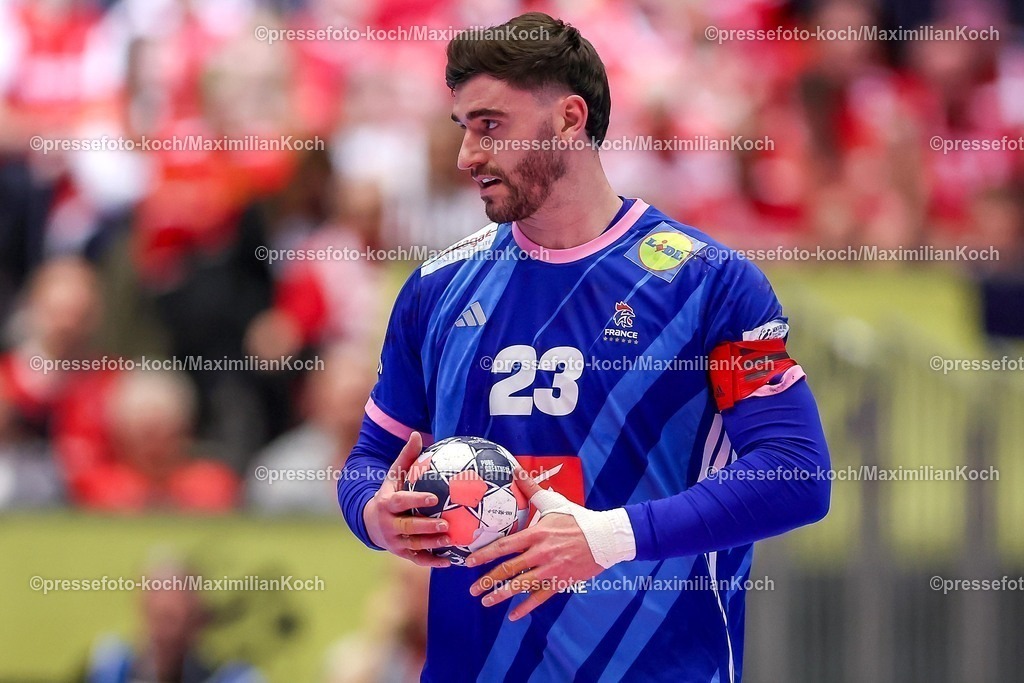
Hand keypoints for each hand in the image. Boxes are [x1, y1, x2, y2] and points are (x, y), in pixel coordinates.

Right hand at [363, 432, 451, 567]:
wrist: (370, 521)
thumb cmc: (390, 493)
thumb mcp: (394, 475)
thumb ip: (406, 457)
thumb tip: (416, 434)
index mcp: (387, 504)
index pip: (401, 502)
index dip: (416, 501)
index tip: (434, 498)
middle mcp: (388, 524)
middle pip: (408, 527)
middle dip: (426, 527)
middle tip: (446, 524)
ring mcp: (394, 541)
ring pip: (414, 545)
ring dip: (432, 544)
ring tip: (450, 540)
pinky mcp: (401, 554)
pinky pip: (418, 559)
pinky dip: (433, 561)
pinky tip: (450, 560)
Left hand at [466, 468, 602, 620]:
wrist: (606, 538)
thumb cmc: (578, 519)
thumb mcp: (554, 502)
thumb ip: (532, 489)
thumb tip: (516, 469)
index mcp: (537, 534)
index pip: (505, 546)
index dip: (485, 555)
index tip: (469, 562)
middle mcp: (541, 553)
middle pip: (509, 569)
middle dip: (488, 580)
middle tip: (472, 589)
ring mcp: (551, 569)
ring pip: (521, 585)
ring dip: (501, 595)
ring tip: (486, 602)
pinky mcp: (562, 581)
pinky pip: (540, 597)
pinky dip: (526, 607)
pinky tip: (513, 616)